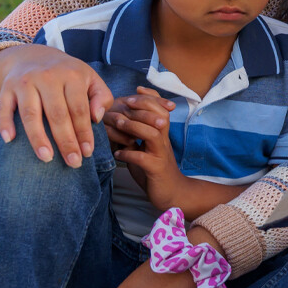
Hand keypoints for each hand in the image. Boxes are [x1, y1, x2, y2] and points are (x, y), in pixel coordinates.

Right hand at [0, 44, 113, 167]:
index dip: (84, 132)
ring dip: (38, 138)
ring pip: (31, 114)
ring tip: (47, 158)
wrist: (34, 56)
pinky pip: (3, 108)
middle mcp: (48, 77)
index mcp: (72, 75)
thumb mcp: (90, 79)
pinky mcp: (6, 88)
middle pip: (57, 114)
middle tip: (73, 163)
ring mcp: (25, 82)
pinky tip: (10, 140)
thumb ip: (101, 96)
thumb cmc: (68, 74)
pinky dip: (5, 124)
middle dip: (66, 141)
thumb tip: (96, 117)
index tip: (88, 152)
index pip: (79, 109)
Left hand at [109, 87, 185, 211]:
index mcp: (162, 133)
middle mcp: (164, 140)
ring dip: (135, 126)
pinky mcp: (156, 169)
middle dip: (142, 107)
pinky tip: (118, 153)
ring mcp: (161, 154)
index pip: (161, 109)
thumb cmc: (154, 168)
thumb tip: (116, 120)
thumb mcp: (144, 147)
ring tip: (119, 125)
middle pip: (160, 116)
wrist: (171, 192)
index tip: (132, 94)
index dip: (149, 98)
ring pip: (153, 133)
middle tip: (124, 105)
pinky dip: (128, 154)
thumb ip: (135, 134)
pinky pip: (142, 158)